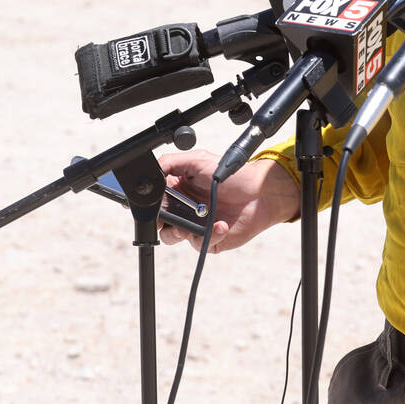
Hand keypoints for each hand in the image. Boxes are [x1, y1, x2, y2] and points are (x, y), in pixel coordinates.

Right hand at [157, 151, 299, 253]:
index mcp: (177, 189)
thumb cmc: (230, 175)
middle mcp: (183, 209)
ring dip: (178, 232)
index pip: (154, 200)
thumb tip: (150, 170)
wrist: (259, 193)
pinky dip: (210, 235)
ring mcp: (194, 225)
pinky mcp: (208, 239)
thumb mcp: (197, 160)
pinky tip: (221, 225)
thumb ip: (170, 162)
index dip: (148, 205)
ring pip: (173, 237)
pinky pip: (200, 243)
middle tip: (167, 217)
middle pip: (159, 222)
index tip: (145, 206)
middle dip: (160, 222)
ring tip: (188, 227)